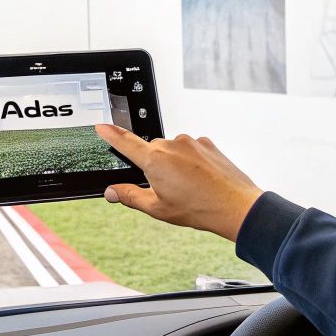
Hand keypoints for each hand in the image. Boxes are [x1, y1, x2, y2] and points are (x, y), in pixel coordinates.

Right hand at [93, 124, 264, 241]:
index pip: (125, 142)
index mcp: (154, 160)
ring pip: (171, 150)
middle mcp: (171, 145)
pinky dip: (190, 161)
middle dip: (153, 166)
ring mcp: (190, 142)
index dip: (110, 133)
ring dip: (173, 164)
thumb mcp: (158, 209)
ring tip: (188, 186)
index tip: (101, 126)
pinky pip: (190, 149)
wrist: (235, 205)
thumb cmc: (198, 208)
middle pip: (151, 150)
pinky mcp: (206, 143)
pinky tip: (200, 179)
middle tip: (166, 189)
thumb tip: (112, 192)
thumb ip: (130, 196)